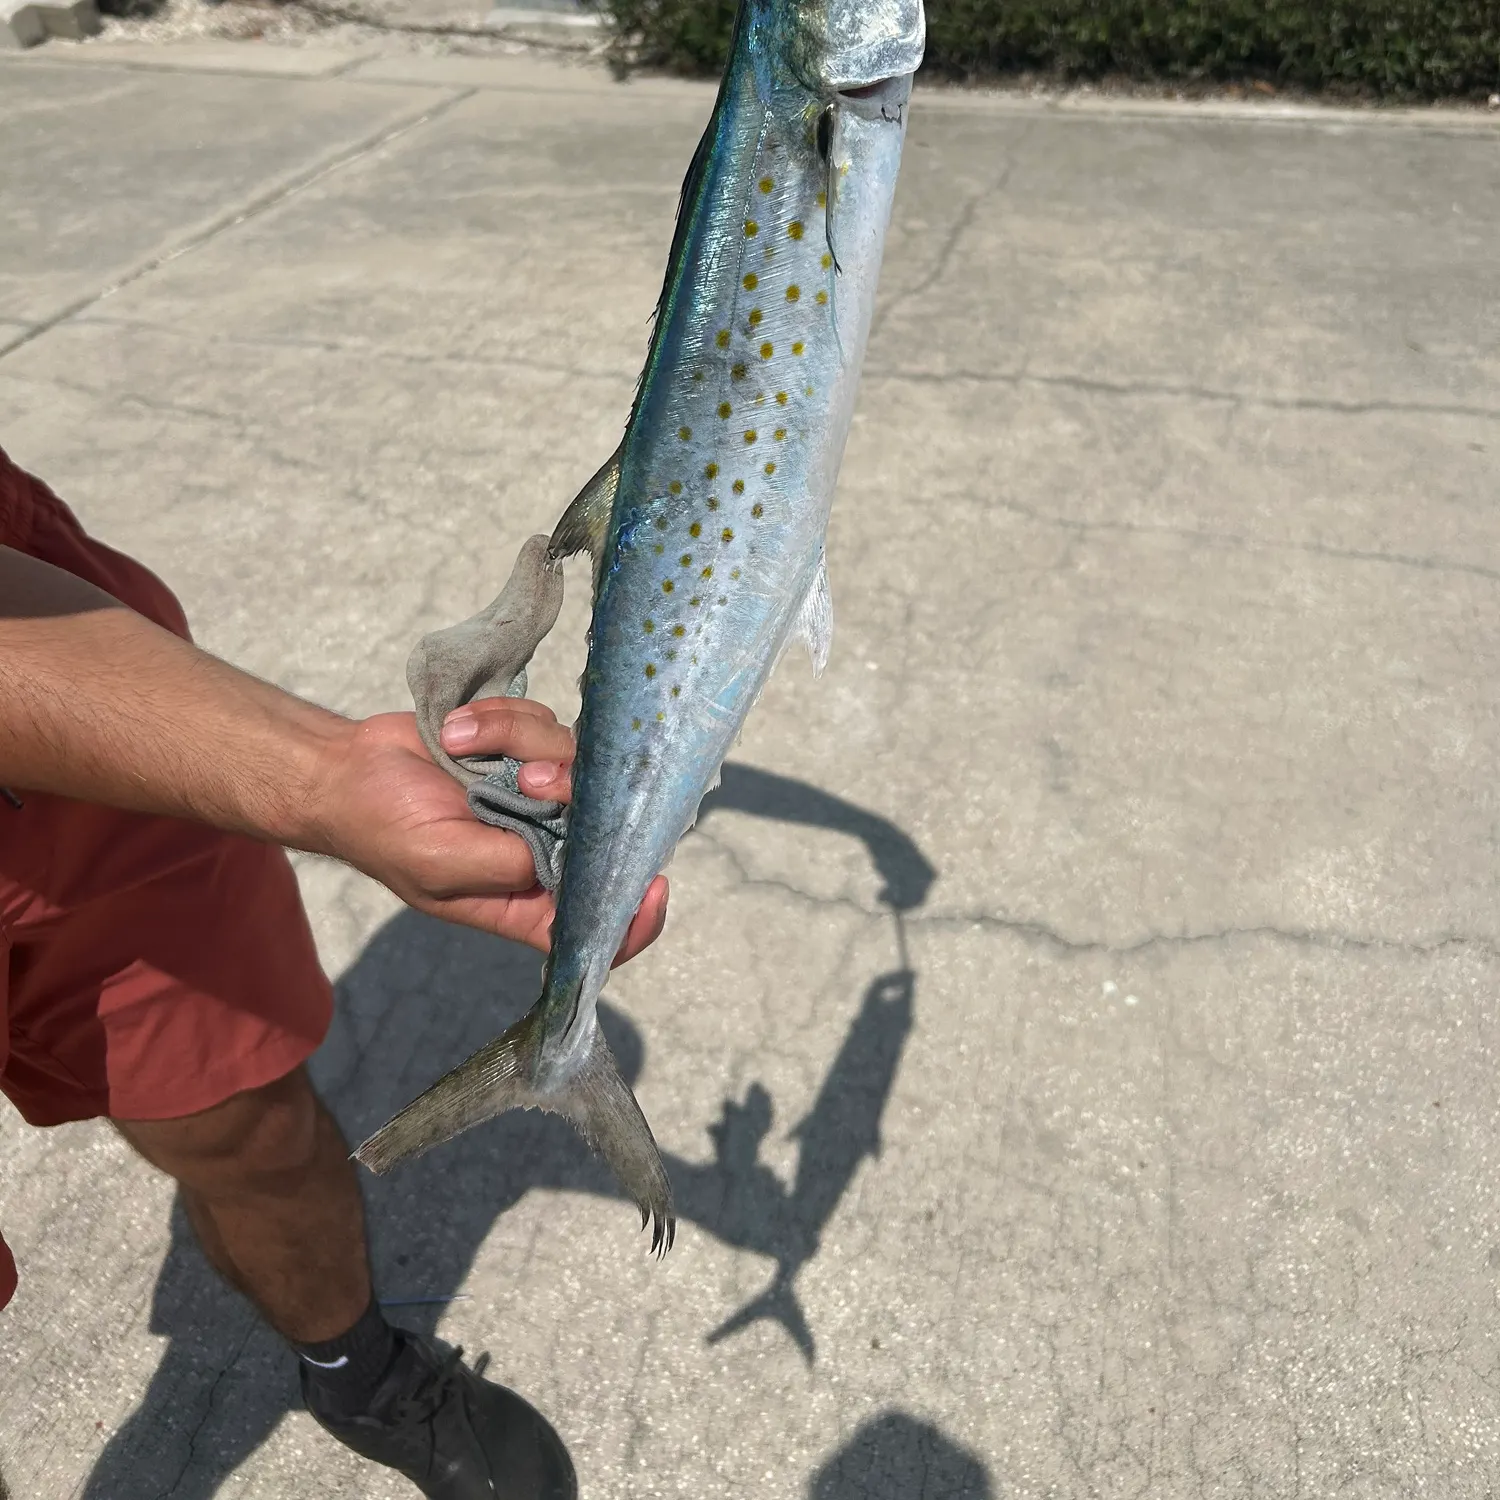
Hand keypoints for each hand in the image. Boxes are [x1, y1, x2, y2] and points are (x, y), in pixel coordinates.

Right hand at [307, 698, 666, 960]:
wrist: (346, 769)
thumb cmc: (383, 829)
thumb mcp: (440, 865)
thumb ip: (507, 866)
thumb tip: (568, 847)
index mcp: (526, 899)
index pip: (598, 925)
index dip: (637, 917)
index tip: (655, 885)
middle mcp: (544, 848)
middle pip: (602, 823)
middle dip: (573, 789)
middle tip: (529, 777)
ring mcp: (538, 795)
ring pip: (575, 759)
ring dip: (522, 741)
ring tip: (464, 744)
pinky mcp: (525, 748)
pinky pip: (542, 722)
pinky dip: (504, 719)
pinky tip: (461, 731)